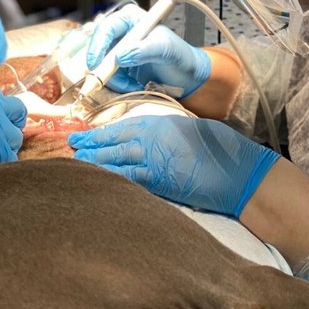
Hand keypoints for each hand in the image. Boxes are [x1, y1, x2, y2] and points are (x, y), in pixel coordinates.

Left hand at [69, 115, 279, 216]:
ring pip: (115, 162)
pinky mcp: (158, 184)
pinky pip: (128, 181)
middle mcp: (151, 140)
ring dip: (94, 164)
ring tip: (77, 164)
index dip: (100, 132)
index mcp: (159, 124)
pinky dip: (111, 181)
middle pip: (112, 143)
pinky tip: (99, 183)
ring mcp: (153, 163)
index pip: (121, 127)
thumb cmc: (219, 147)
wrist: (237, 170)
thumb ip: (165, 132)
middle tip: (71, 148)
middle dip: (90, 146)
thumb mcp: (188, 129)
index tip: (84, 135)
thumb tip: (148, 138)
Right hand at [86, 5, 210, 97]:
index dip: (98, 45)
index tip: (96, 63)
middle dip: (104, 67)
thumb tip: (120, 57)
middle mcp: (122, 33)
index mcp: (131, 19)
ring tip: (134, 84)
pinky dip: (120, 85)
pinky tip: (134, 86)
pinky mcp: (120, 69)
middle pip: (99, 48)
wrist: (187, 76)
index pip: (107, 28)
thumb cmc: (181, 57)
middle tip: (107, 82)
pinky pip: (110, 78)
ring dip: (116, 80)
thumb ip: (145, 50)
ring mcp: (119, 52)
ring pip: (103, 67)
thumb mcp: (166, 50)